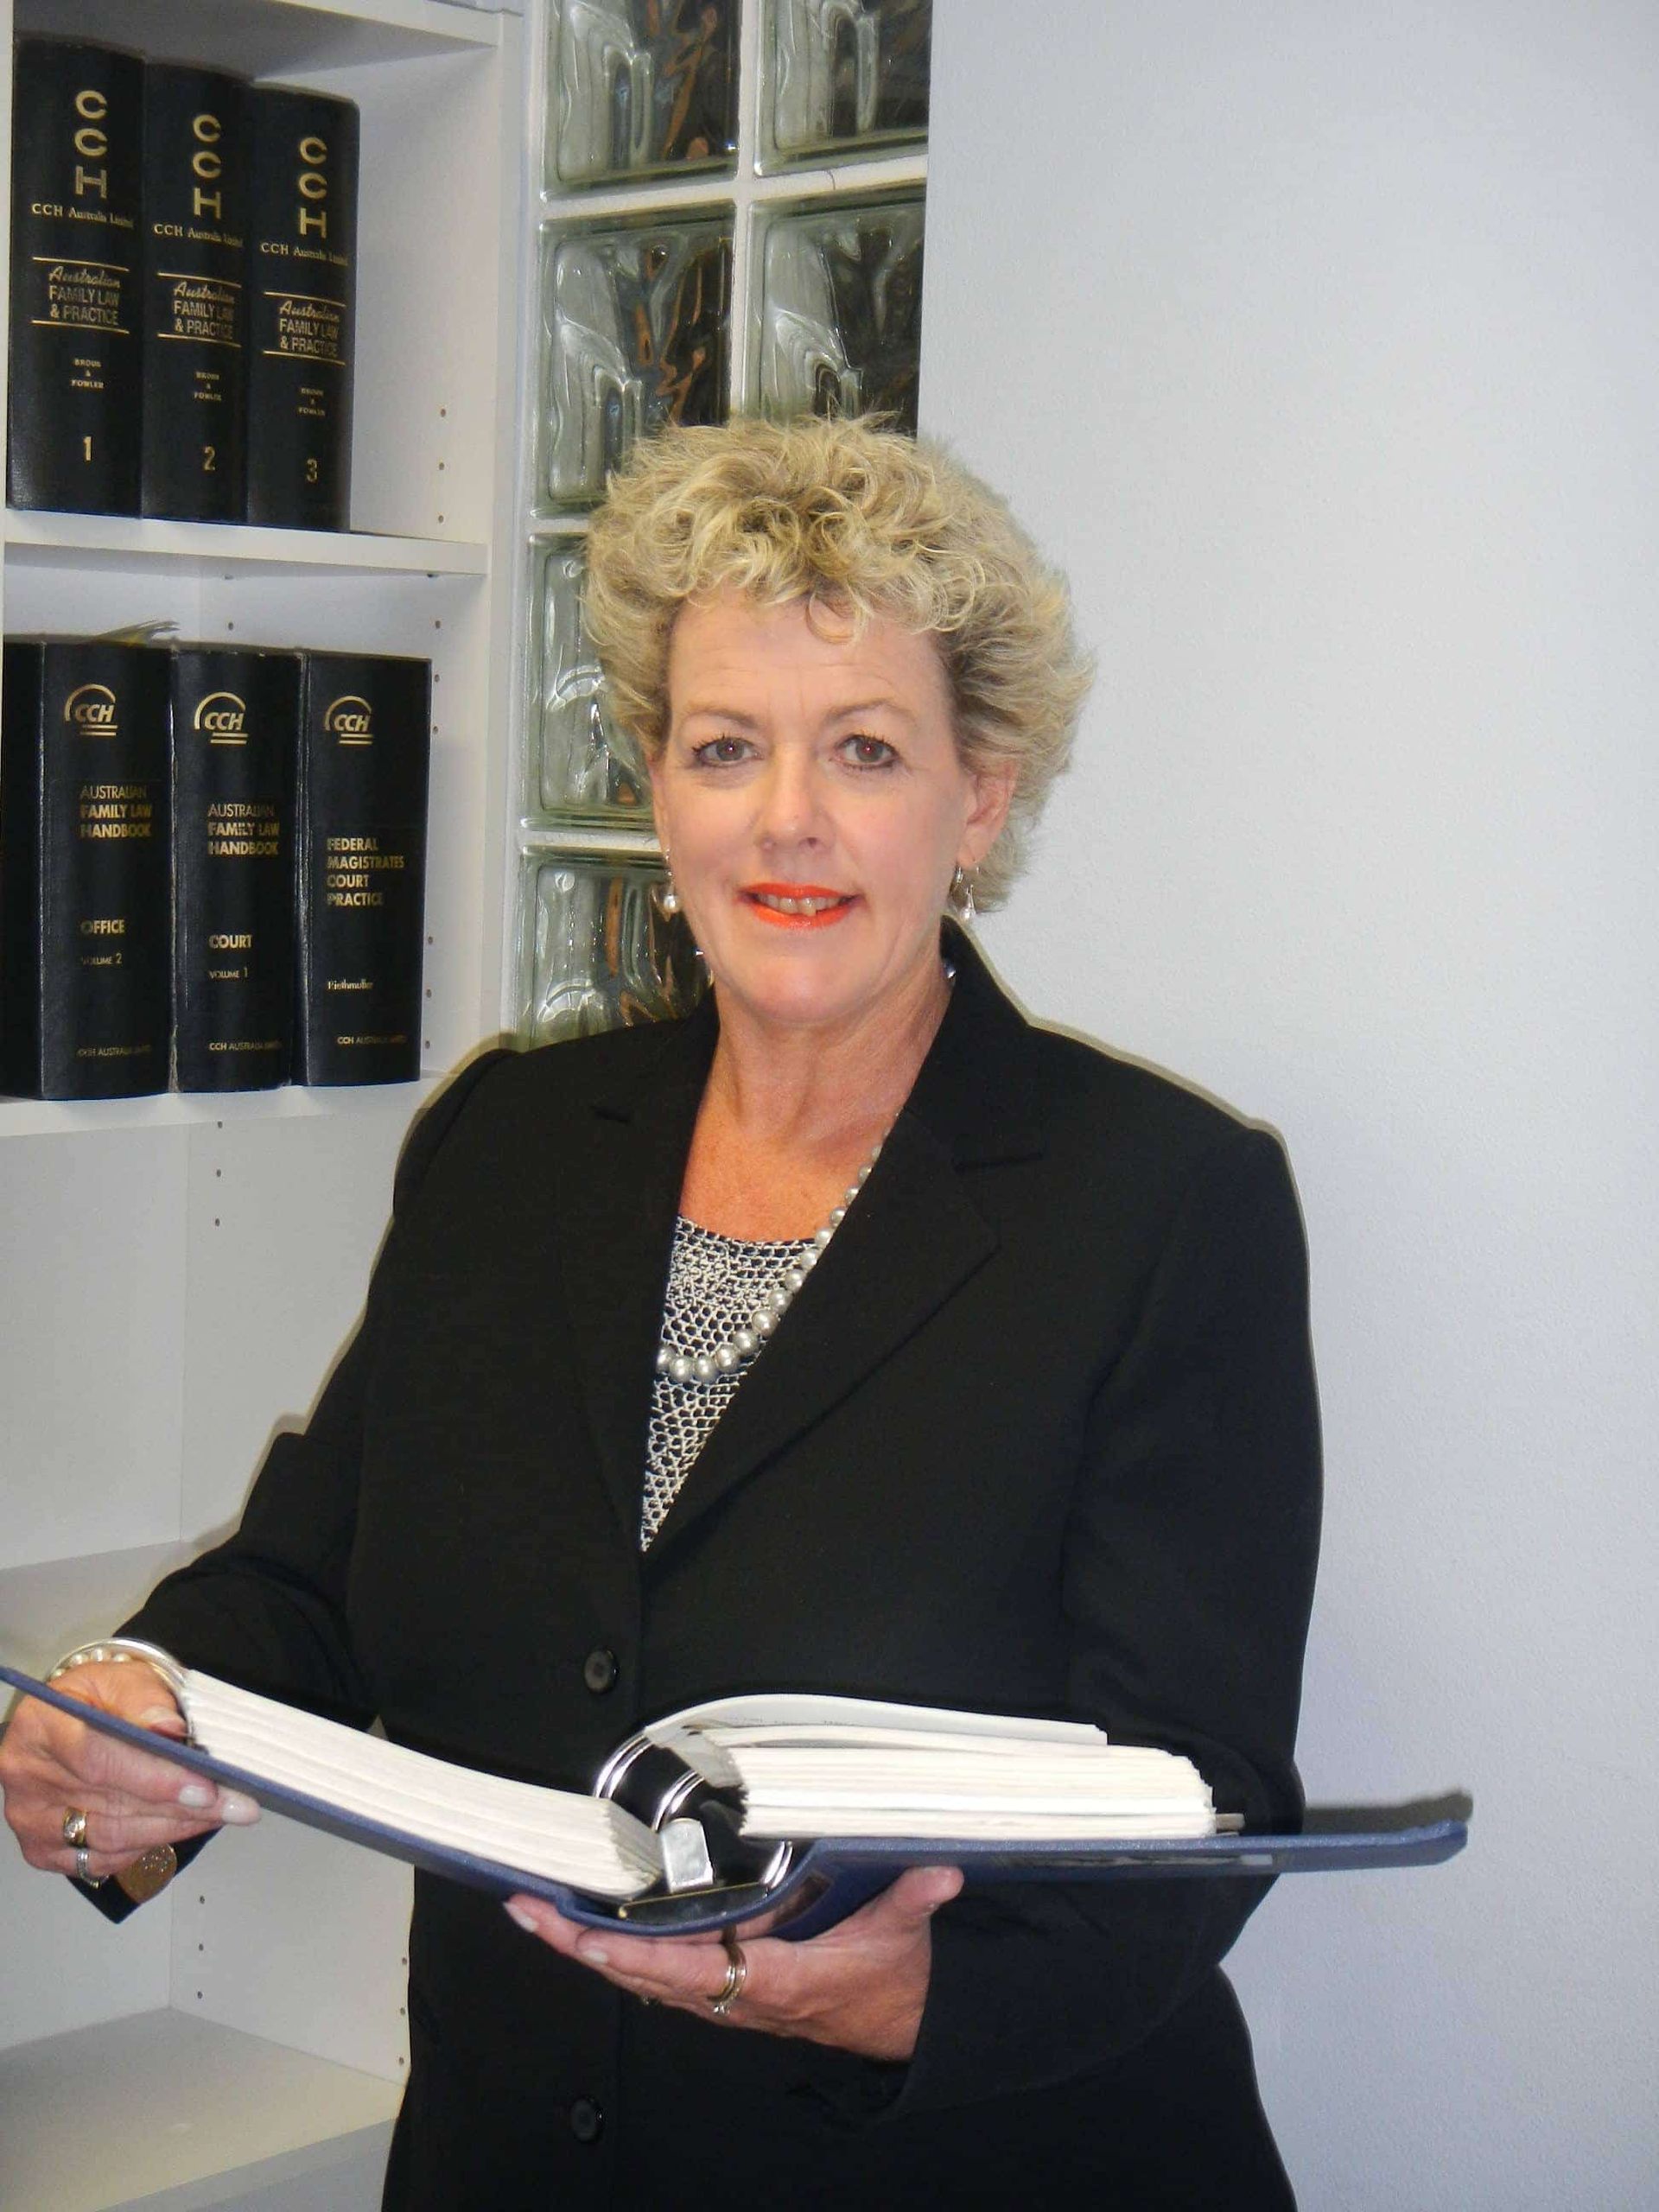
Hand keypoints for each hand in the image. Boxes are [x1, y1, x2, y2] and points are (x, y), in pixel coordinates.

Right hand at [0, 1661, 258, 1883]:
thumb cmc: (97, 1698)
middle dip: (182, 1807)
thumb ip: (145, 1702)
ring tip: (223, 1813)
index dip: (154, 1777)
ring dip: (175, 1828)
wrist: (71, 1719)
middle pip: (111, 1805)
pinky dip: (152, 1844)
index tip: (204, 1787)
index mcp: (42, 1727)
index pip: (97, 1758)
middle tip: (236, 1804)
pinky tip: (187, 1825)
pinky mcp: (45, 1850)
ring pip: (113, 1838)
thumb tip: (171, 1731)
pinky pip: (105, 1858)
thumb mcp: (122, 1679)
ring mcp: (33, 1820)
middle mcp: (28, 1778)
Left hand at [504, 1865, 963, 2061]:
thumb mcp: (903, 1937)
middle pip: (641, 1975)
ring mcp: (724, 1997)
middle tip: (528, 1908)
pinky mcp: (722, 1991)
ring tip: (537, 1911)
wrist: (897, 2024)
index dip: (635, 1957)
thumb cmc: (889, 1980)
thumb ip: (915, 1901)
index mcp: (773, 1981)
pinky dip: (614, 1955)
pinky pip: (656, 1976)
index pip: (690, 1971)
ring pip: (639, 1977)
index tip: (587, 1939)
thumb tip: (940, 1875)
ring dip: (585, 1949)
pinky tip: (584, 1934)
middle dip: (579, 1945)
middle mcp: (736, 1995)